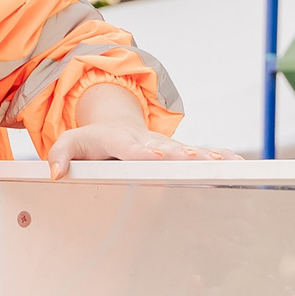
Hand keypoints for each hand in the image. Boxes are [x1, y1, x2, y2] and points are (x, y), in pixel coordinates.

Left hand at [47, 121, 237, 176]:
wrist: (116, 121)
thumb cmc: (93, 138)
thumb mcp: (71, 141)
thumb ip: (61, 154)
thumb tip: (56, 174)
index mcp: (121, 140)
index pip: (131, 148)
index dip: (143, 152)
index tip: (155, 156)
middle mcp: (148, 141)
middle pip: (167, 149)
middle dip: (182, 154)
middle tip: (197, 160)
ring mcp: (165, 146)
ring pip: (188, 150)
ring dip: (205, 157)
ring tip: (222, 163)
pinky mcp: (178, 152)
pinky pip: (200, 154)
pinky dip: (219, 157)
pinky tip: (238, 164)